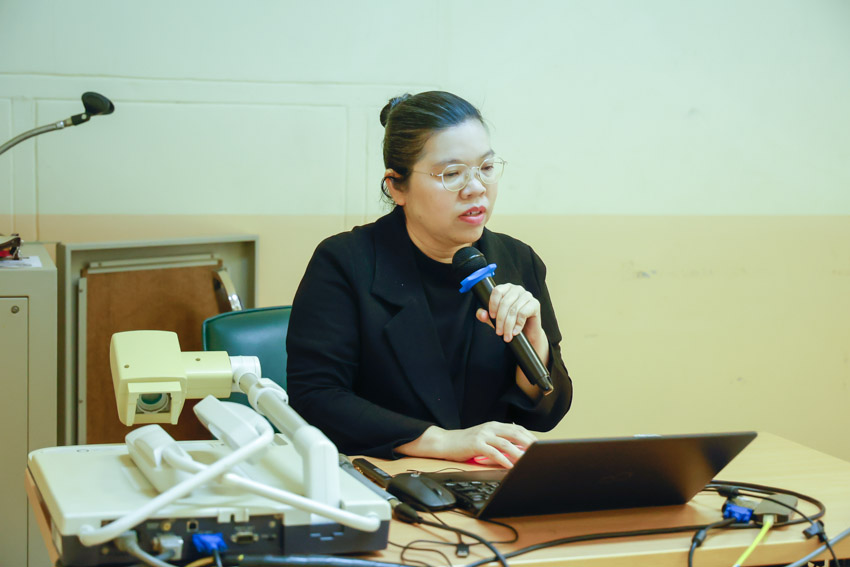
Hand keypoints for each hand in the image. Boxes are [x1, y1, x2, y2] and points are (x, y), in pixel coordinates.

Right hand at [397, 422, 536, 468]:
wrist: (445, 442)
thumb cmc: (466, 442)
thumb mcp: (485, 437)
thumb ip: (499, 439)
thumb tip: (517, 448)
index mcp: (495, 425)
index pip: (517, 429)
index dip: (530, 437)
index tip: (540, 446)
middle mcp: (490, 428)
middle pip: (515, 434)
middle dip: (529, 443)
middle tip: (540, 452)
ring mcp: (483, 435)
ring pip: (506, 443)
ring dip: (518, 453)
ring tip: (528, 461)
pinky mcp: (475, 444)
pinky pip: (492, 452)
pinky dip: (503, 459)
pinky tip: (509, 465)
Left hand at [476, 283, 543, 343]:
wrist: (527, 333)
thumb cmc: (510, 322)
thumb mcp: (494, 320)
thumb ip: (485, 315)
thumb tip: (482, 314)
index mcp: (506, 288)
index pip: (497, 291)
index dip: (492, 304)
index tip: (492, 317)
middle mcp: (517, 289)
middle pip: (505, 302)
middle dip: (500, 320)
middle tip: (499, 332)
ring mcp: (527, 295)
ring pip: (514, 310)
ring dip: (508, 325)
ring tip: (506, 335)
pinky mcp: (535, 303)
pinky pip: (523, 313)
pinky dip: (518, 325)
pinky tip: (515, 332)